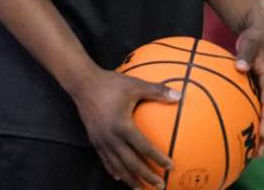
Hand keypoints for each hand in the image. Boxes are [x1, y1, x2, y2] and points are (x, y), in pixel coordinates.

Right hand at [70, 68, 179, 188]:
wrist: (83, 84)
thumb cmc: (111, 84)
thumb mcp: (135, 85)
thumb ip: (157, 91)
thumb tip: (180, 95)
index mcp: (122, 126)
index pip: (143, 147)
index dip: (158, 159)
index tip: (170, 167)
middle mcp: (111, 138)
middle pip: (131, 163)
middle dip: (146, 176)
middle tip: (160, 186)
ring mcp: (101, 141)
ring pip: (117, 166)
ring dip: (130, 179)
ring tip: (141, 189)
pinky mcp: (94, 140)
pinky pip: (105, 160)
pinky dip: (113, 170)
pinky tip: (119, 177)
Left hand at [234, 17, 263, 158]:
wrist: (260, 28)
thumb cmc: (253, 34)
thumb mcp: (250, 40)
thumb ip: (245, 53)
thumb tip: (240, 67)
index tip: (261, 135)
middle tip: (258, 154)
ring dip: (262, 133)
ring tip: (253, 153)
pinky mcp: (260, 88)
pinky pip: (258, 108)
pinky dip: (253, 121)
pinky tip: (243, 133)